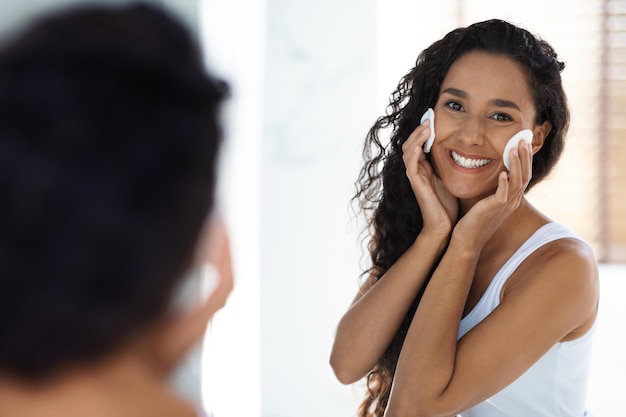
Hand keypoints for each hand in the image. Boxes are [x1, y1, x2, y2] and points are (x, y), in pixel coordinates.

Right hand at [402, 120, 457, 235]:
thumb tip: (464, 148)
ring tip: (426, 127)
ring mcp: (415, 177)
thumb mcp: (449, 178)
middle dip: (419, 131)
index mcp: (424, 167)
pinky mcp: (416, 185)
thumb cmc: (447, 205)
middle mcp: (417, 170)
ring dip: (417, 138)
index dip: (424, 131)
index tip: (433, 118)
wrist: (443, 225)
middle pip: (411, 144)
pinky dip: (414, 154)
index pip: (419, 144)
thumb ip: (449, 164)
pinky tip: (420, 146)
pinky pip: (410, 166)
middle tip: (428, 118)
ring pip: (409, 151)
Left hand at [453, 140, 532, 249]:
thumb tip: (493, 173)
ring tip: (514, 149)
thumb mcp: (487, 200)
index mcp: (511, 198)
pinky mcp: (493, 210)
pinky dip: (504, 183)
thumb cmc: (474, 220)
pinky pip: (502, 195)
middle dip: (524, 156)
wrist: (468, 240)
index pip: (523, 175)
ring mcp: (504, 206)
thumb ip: (493, 188)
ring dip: (516, 164)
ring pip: (516, 182)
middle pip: (524, 175)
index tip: (522, 142)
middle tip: (523, 139)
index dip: (524, 158)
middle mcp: (511, 201)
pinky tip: (503, 173)